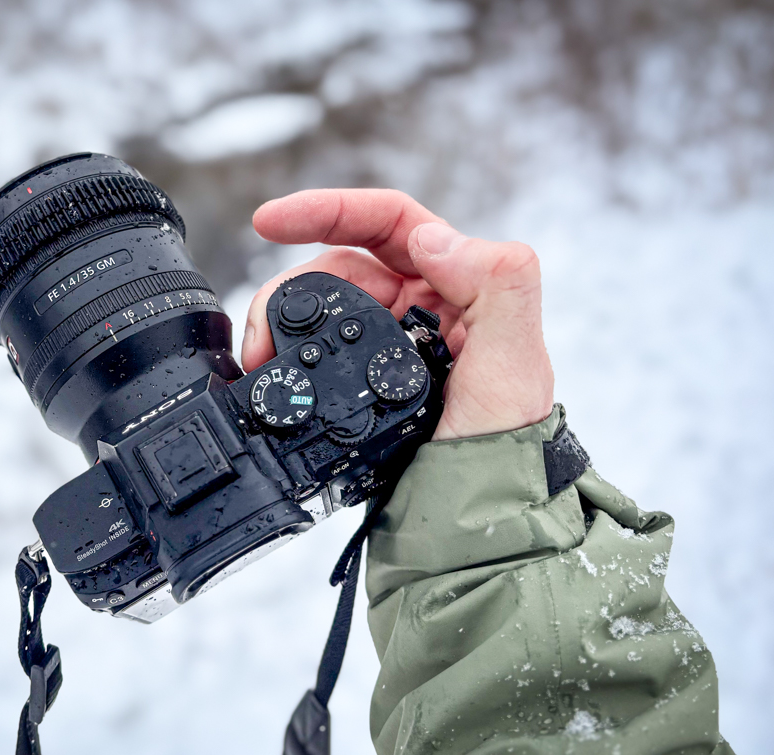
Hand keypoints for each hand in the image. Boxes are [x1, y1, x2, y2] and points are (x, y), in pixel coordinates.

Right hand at [242, 189, 553, 440]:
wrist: (476, 526)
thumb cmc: (506, 448)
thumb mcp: (516, 362)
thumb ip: (496, 283)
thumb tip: (429, 237)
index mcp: (461, 286)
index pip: (390, 223)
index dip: (329, 210)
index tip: (271, 221)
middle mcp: (422, 310)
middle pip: (338, 266)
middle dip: (289, 287)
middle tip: (261, 332)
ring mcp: (388, 348)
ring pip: (319, 309)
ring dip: (280, 325)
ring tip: (257, 360)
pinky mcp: (362, 386)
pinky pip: (315, 353)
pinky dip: (285, 355)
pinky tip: (267, 373)